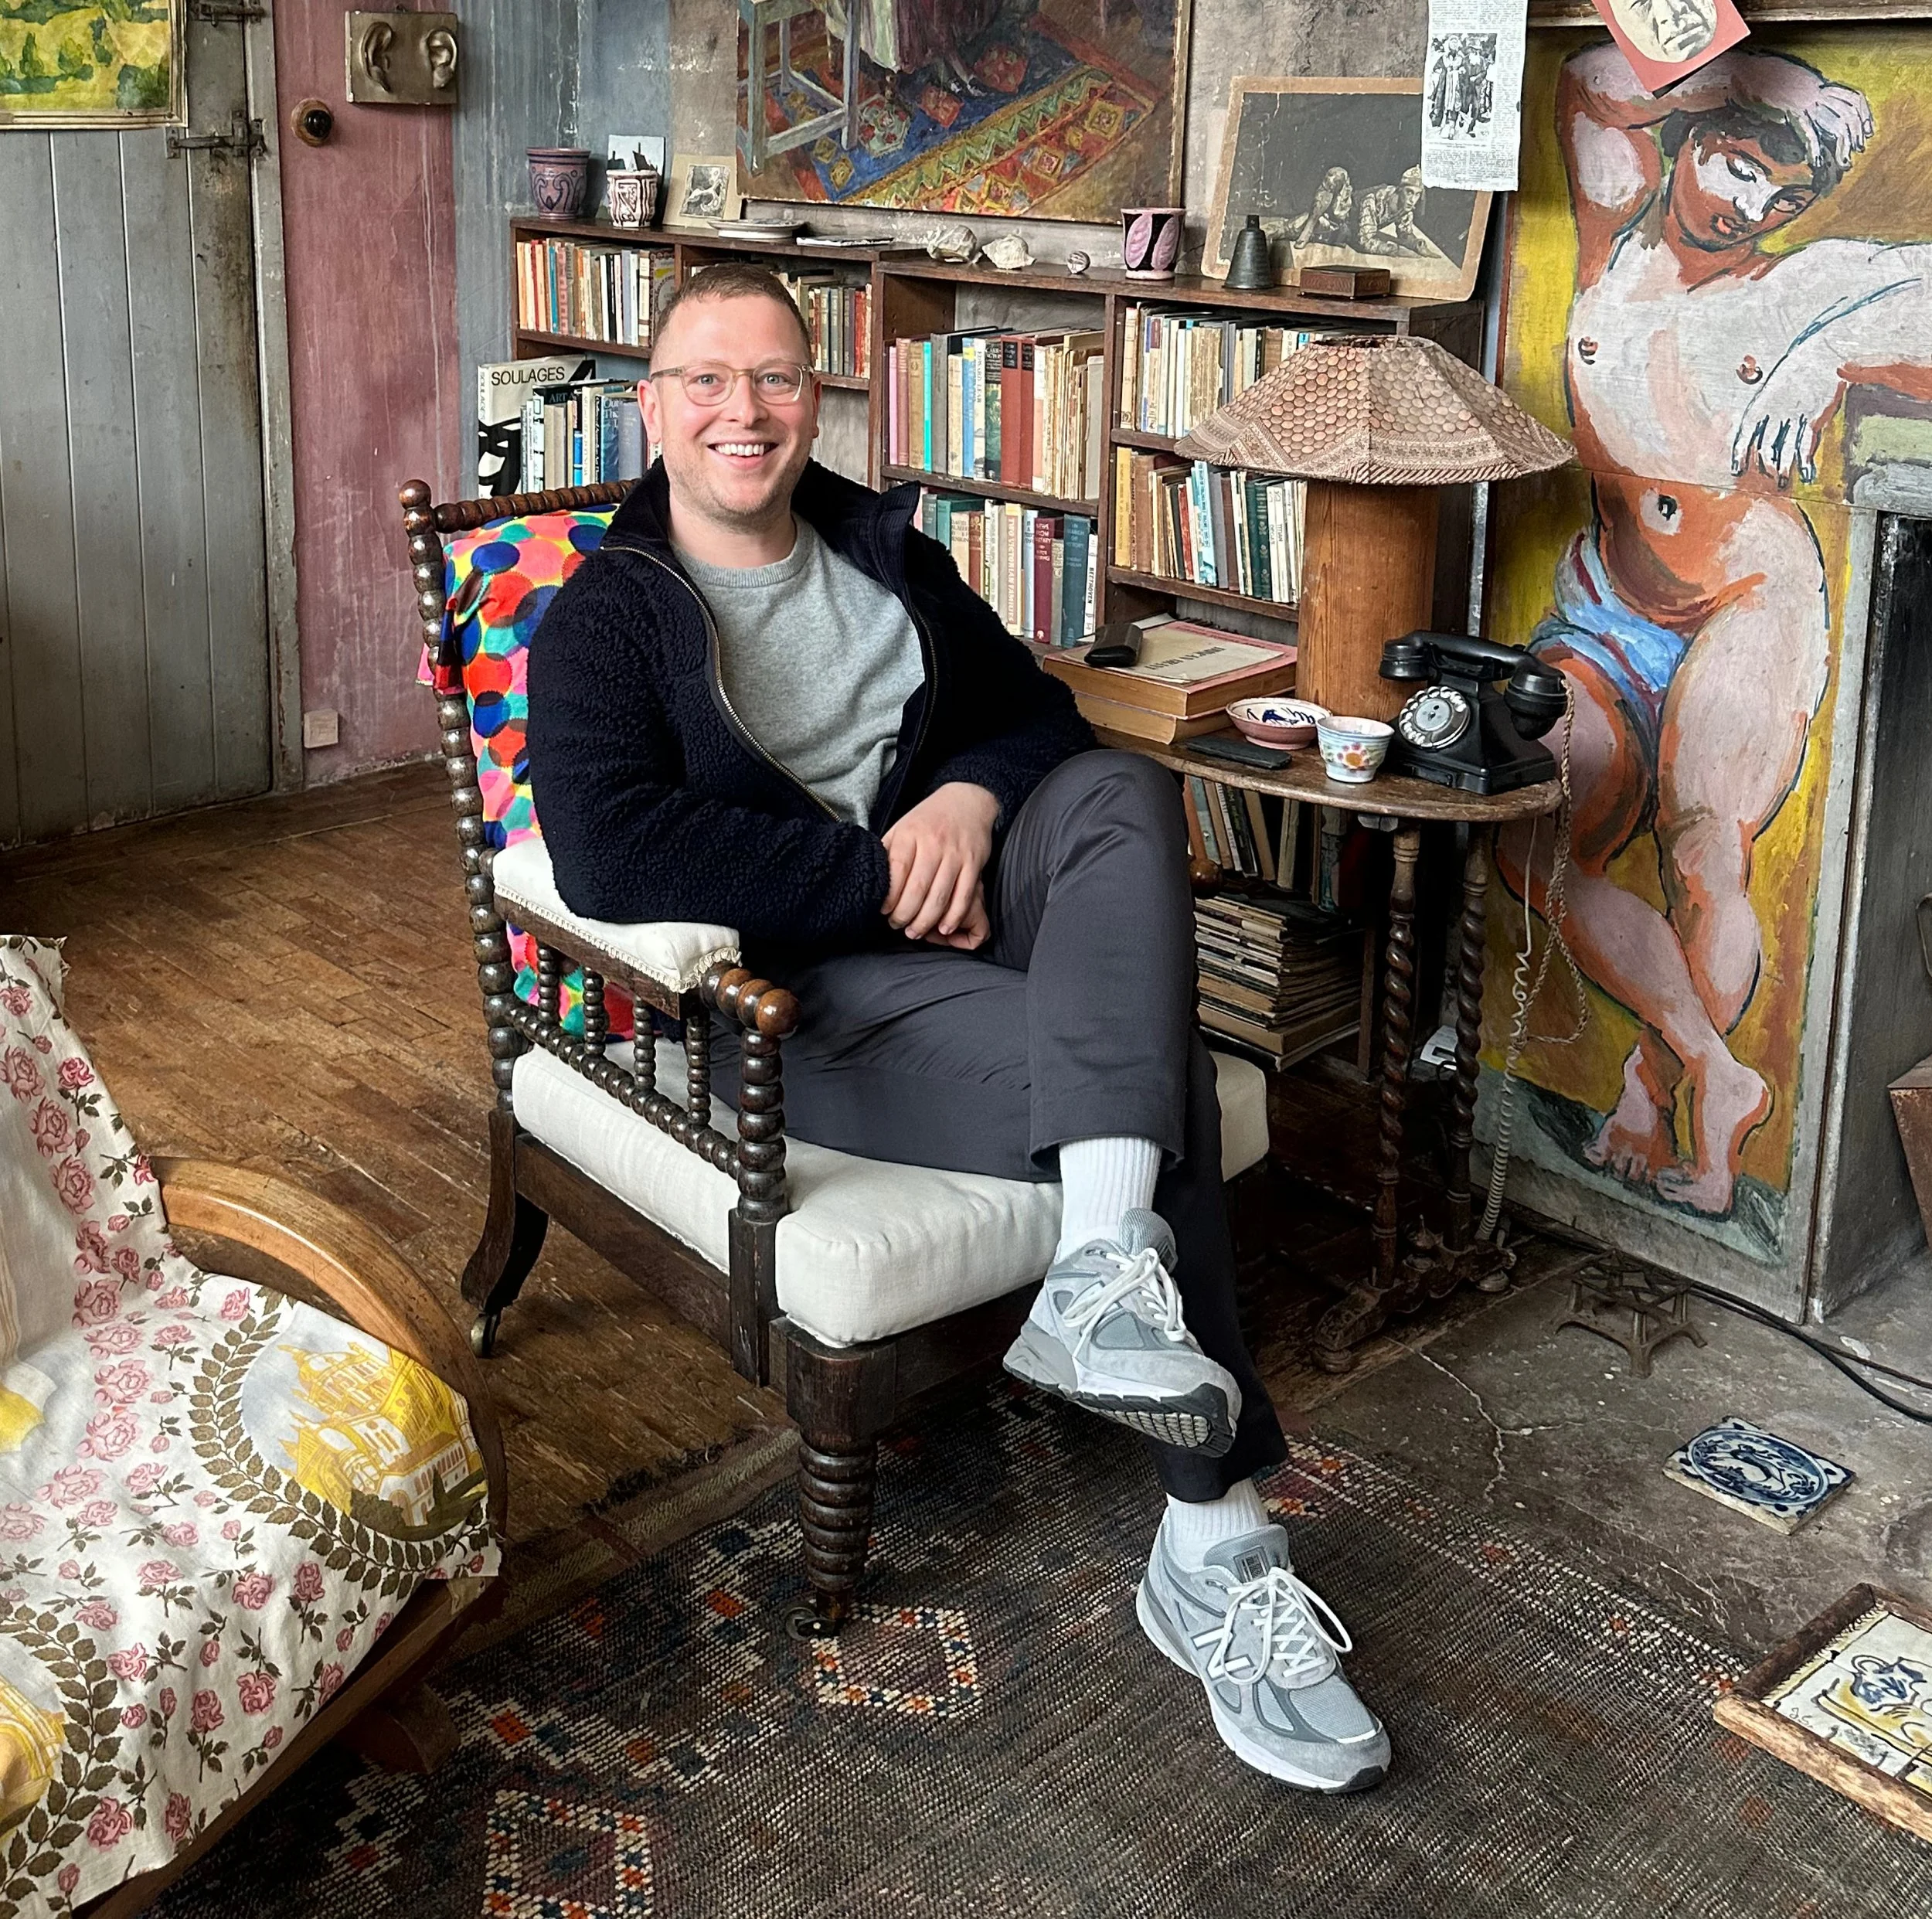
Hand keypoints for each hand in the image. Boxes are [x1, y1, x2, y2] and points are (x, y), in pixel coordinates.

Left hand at [880, 782, 997, 945]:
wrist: (967, 801)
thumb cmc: (928, 820)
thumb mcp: (902, 827)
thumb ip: (888, 852)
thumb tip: (873, 881)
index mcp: (909, 834)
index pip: (897, 870)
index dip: (889, 896)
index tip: (884, 911)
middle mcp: (933, 843)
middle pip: (917, 889)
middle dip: (905, 915)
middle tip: (897, 926)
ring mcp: (955, 854)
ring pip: (939, 896)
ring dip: (926, 921)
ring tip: (915, 932)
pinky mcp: (973, 863)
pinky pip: (964, 896)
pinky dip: (953, 916)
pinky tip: (944, 928)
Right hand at [1730, 60, 1870, 172]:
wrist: (1748, 70)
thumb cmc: (1763, 80)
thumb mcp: (1788, 86)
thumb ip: (1800, 97)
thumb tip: (1805, 113)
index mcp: (1818, 84)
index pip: (1852, 99)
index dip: (1864, 115)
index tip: (1867, 130)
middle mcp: (1816, 91)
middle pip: (1847, 113)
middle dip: (1856, 133)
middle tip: (1858, 150)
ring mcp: (1804, 101)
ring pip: (1834, 124)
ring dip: (1841, 146)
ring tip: (1843, 162)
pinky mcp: (1791, 110)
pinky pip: (1808, 131)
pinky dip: (1814, 148)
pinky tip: (1817, 161)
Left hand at [1731, 341, 1844, 484]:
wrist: (1822, 353)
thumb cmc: (1796, 374)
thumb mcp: (1773, 390)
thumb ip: (1765, 412)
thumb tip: (1761, 436)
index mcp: (1759, 406)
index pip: (1743, 435)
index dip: (1739, 455)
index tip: (1736, 471)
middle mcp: (1773, 413)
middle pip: (1763, 447)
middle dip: (1763, 468)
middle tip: (1765, 483)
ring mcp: (1794, 415)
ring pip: (1784, 450)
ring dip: (1783, 470)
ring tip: (1783, 485)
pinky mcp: (1814, 416)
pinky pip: (1807, 443)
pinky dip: (1806, 461)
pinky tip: (1808, 474)